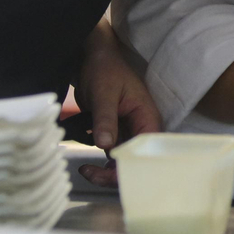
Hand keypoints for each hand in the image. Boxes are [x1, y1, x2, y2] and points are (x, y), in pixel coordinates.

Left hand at [72, 19, 162, 186]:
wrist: (92, 58)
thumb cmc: (104, 69)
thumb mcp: (104, 93)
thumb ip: (106, 119)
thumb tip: (106, 146)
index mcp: (147, 118)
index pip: (147, 151)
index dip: (132, 167)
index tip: (109, 174)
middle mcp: (142, 128)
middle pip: (137, 161)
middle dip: (116, 174)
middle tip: (90, 174)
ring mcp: (129, 132)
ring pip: (124, 161)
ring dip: (106, 171)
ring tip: (85, 170)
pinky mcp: (116, 133)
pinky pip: (113, 155)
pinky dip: (101, 163)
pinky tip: (86, 164)